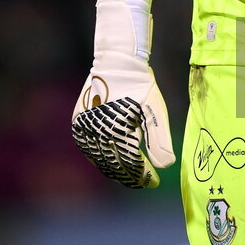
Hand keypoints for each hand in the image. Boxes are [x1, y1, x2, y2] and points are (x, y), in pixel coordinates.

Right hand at [72, 0, 174, 187]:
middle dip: (131, 176)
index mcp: (120, 130)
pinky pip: (90, 150)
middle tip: (144, 182)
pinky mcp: (79, 125)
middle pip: (116, 166)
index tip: (154, 183)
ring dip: (115, 170)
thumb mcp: (156, 109)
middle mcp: (99, 133)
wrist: (116, 62)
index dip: (144, 176)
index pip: (132, 164)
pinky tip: (111, 162)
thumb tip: (165, 165)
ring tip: (130, 175)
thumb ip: (160, 139)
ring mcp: (86, 130)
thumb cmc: (140, 84)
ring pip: (101, 161)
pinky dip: (101, 159)